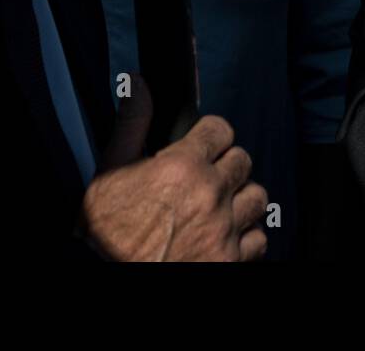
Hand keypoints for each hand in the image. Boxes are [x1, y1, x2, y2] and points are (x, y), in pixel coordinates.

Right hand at [81, 74, 268, 260]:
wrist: (106, 281)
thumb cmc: (105, 234)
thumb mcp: (108, 173)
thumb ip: (131, 125)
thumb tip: (139, 84)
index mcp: (182, 167)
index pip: (221, 129)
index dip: (210, 134)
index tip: (202, 144)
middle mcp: (210, 194)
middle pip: (243, 160)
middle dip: (226, 164)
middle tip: (206, 177)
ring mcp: (224, 229)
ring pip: (257, 196)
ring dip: (240, 198)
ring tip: (219, 205)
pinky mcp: (231, 260)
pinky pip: (259, 238)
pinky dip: (246, 235)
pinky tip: (225, 235)